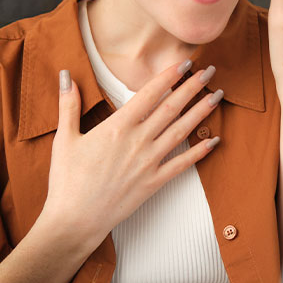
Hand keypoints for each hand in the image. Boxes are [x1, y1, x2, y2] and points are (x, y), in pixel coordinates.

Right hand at [40, 60, 223, 250]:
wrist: (75, 220)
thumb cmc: (67, 180)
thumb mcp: (65, 138)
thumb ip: (68, 105)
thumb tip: (65, 76)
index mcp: (117, 127)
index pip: (150, 94)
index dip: (170, 76)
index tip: (186, 62)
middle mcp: (138, 141)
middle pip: (172, 108)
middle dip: (193, 87)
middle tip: (210, 70)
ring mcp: (148, 162)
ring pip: (181, 132)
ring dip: (201, 112)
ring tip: (217, 96)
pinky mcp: (153, 183)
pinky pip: (181, 164)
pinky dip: (199, 152)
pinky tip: (213, 141)